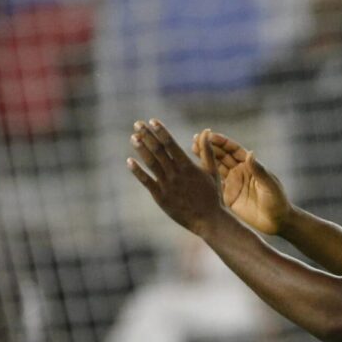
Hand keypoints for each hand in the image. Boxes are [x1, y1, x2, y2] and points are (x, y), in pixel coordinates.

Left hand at [127, 120, 224, 236]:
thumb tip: (206, 131)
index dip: (161, 131)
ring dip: (141, 149)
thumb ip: (207, 150)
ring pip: (151, 163)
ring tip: (133, 137)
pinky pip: (146, 181)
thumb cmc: (212, 195)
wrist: (208, 220)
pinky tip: (129, 161)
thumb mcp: (212, 171)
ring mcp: (167, 185)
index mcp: (188, 166)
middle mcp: (176, 174)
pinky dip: (137, 171)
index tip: (152, 121)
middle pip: (158, 150)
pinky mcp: (161, 197)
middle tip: (137, 124)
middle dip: (147, 136)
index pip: (171, 144)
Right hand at [194, 131, 290, 235]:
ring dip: (204, 158)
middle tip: (195, 139)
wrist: (276, 222)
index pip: (233, 150)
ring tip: (192, 148)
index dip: (221, 142)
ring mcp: (233, 184)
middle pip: (221, 156)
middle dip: (209, 146)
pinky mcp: (228, 196)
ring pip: (215, 168)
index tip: (210, 135)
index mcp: (250, 165)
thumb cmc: (277, 201)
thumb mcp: (269, 185)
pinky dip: (204, 177)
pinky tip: (193, 170)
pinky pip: (214, 184)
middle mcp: (239, 172)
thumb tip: (250, 153)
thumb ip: (259, 170)